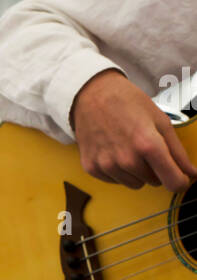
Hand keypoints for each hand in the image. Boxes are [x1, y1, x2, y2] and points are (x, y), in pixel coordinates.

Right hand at [71, 70, 196, 191]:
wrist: (92, 95)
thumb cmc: (127, 103)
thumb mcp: (160, 121)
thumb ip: (178, 151)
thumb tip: (192, 172)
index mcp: (147, 144)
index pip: (173, 182)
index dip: (181, 182)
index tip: (182, 178)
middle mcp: (126, 159)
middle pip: (154, 182)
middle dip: (155, 169)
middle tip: (145, 147)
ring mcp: (107, 165)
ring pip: (135, 184)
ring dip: (136, 171)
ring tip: (128, 147)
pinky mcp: (92, 168)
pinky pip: (115, 181)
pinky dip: (118, 170)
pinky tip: (114, 151)